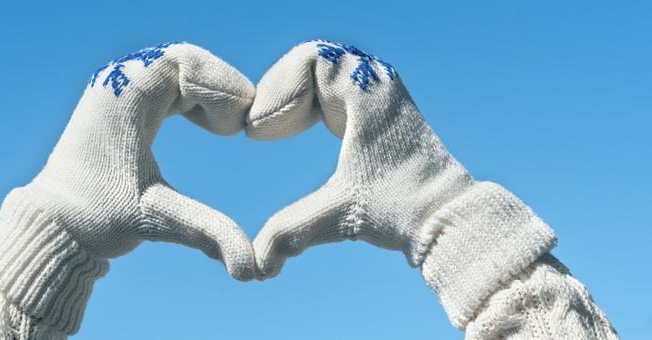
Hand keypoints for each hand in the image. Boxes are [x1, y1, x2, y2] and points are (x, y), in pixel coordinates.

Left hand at [0, 42, 255, 336]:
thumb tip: (252, 269)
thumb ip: (207, 232)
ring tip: (227, 128)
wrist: (54, 225)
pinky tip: (208, 125)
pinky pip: (166, 80)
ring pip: (177, 68)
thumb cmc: (97, 219)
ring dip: (208, 92)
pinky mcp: (121, 100)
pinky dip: (193, 97)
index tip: (241, 127)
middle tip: (241, 125)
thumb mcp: (156, 219)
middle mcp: (118, 81)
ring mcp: (117, 87)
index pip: (185, 63)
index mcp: (124, 95)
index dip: (223, 88)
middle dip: (220, 88)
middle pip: (184, 60)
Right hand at [248, 40, 555, 327]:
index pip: (309, 60)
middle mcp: (376, 83)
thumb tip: (258, 264)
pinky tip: (290, 131)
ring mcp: (378, 94)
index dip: (275, 92)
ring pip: (319, 75)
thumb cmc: (404, 210)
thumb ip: (291, 233)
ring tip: (270, 131)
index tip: (258, 132)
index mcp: (368, 91)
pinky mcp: (376, 110)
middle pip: (309, 64)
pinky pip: (330, 89)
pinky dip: (305, 105)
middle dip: (278, 95)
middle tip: (258, 130)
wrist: (449, 218)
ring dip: (291, 99)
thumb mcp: (341, 215)